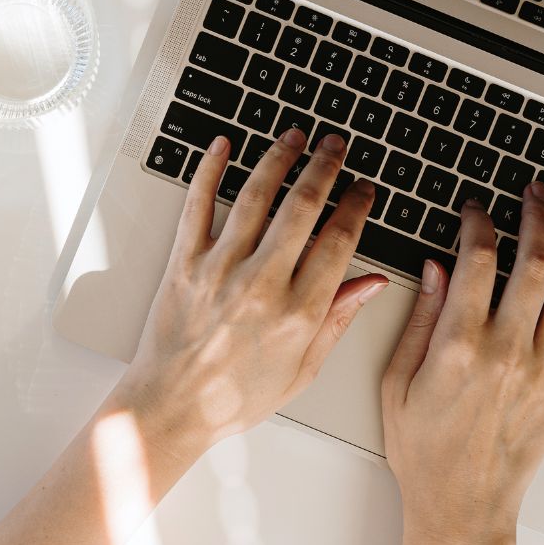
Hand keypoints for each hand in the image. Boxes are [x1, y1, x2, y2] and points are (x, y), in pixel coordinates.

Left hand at [122, 128, 387, 454]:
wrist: (172, 407)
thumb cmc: (236, 397)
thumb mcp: (303, 370)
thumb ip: (337, 321)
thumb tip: (371, 284)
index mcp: (298, 313)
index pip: (339, 241)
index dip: (357, 206)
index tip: (363, 190)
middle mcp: (261, 285)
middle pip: (303, 206)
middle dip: (325, 167)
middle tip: (335, 147)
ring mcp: (220, 270)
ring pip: (256, 195)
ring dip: (279, 157)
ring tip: (295, 137)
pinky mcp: (184, 263)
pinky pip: (198, 205)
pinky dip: (210, 170)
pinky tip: (223, 146)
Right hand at [382, 185, 543, 544]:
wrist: (461, 508)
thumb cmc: (423, 451)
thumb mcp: (397, 382)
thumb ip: (419, 320)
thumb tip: (436, 268)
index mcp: (459, 345)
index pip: (478, 259)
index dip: (478, 222)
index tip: (475, 210)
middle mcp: (507, 352)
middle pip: (533, 262)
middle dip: (536, 216)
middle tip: (534, 194)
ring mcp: (543, 371)